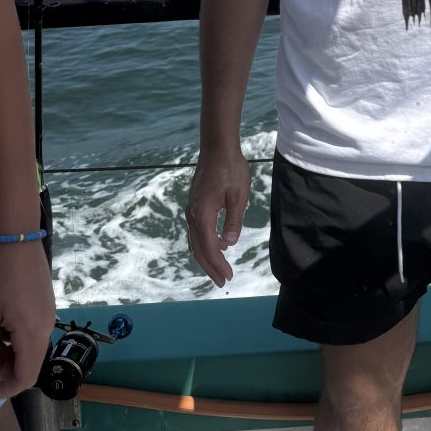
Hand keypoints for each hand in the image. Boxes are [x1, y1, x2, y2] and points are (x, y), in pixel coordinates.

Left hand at [0, 242, 56, 398]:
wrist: (18, 240)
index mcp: (32, 333)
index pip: (25, 379)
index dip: (3, 390)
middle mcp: (47, 329)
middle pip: (31, 367)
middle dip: (6, 372)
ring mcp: (50, 317)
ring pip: (33, 351)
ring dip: (11, 356)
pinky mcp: (48, 307)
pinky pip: (35, 335)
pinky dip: (18, 341)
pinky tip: (4, 324)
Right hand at [184, 149, 251, 287]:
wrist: (217, 148)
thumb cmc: (231, 169)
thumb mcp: (238, 196)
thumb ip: (233, 220)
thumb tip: (229, 243)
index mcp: (202, 214)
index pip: (209, 247)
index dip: (218, 265)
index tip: (229, 277)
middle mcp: (193, 214)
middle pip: (199, 248)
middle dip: (211, 267)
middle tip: (223, 282)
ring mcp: (192, 210)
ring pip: (196, 241)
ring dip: (206, 257)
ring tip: (219, 270)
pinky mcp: (195, 205)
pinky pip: (197, 231)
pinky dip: (204, 243)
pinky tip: (218, 246)